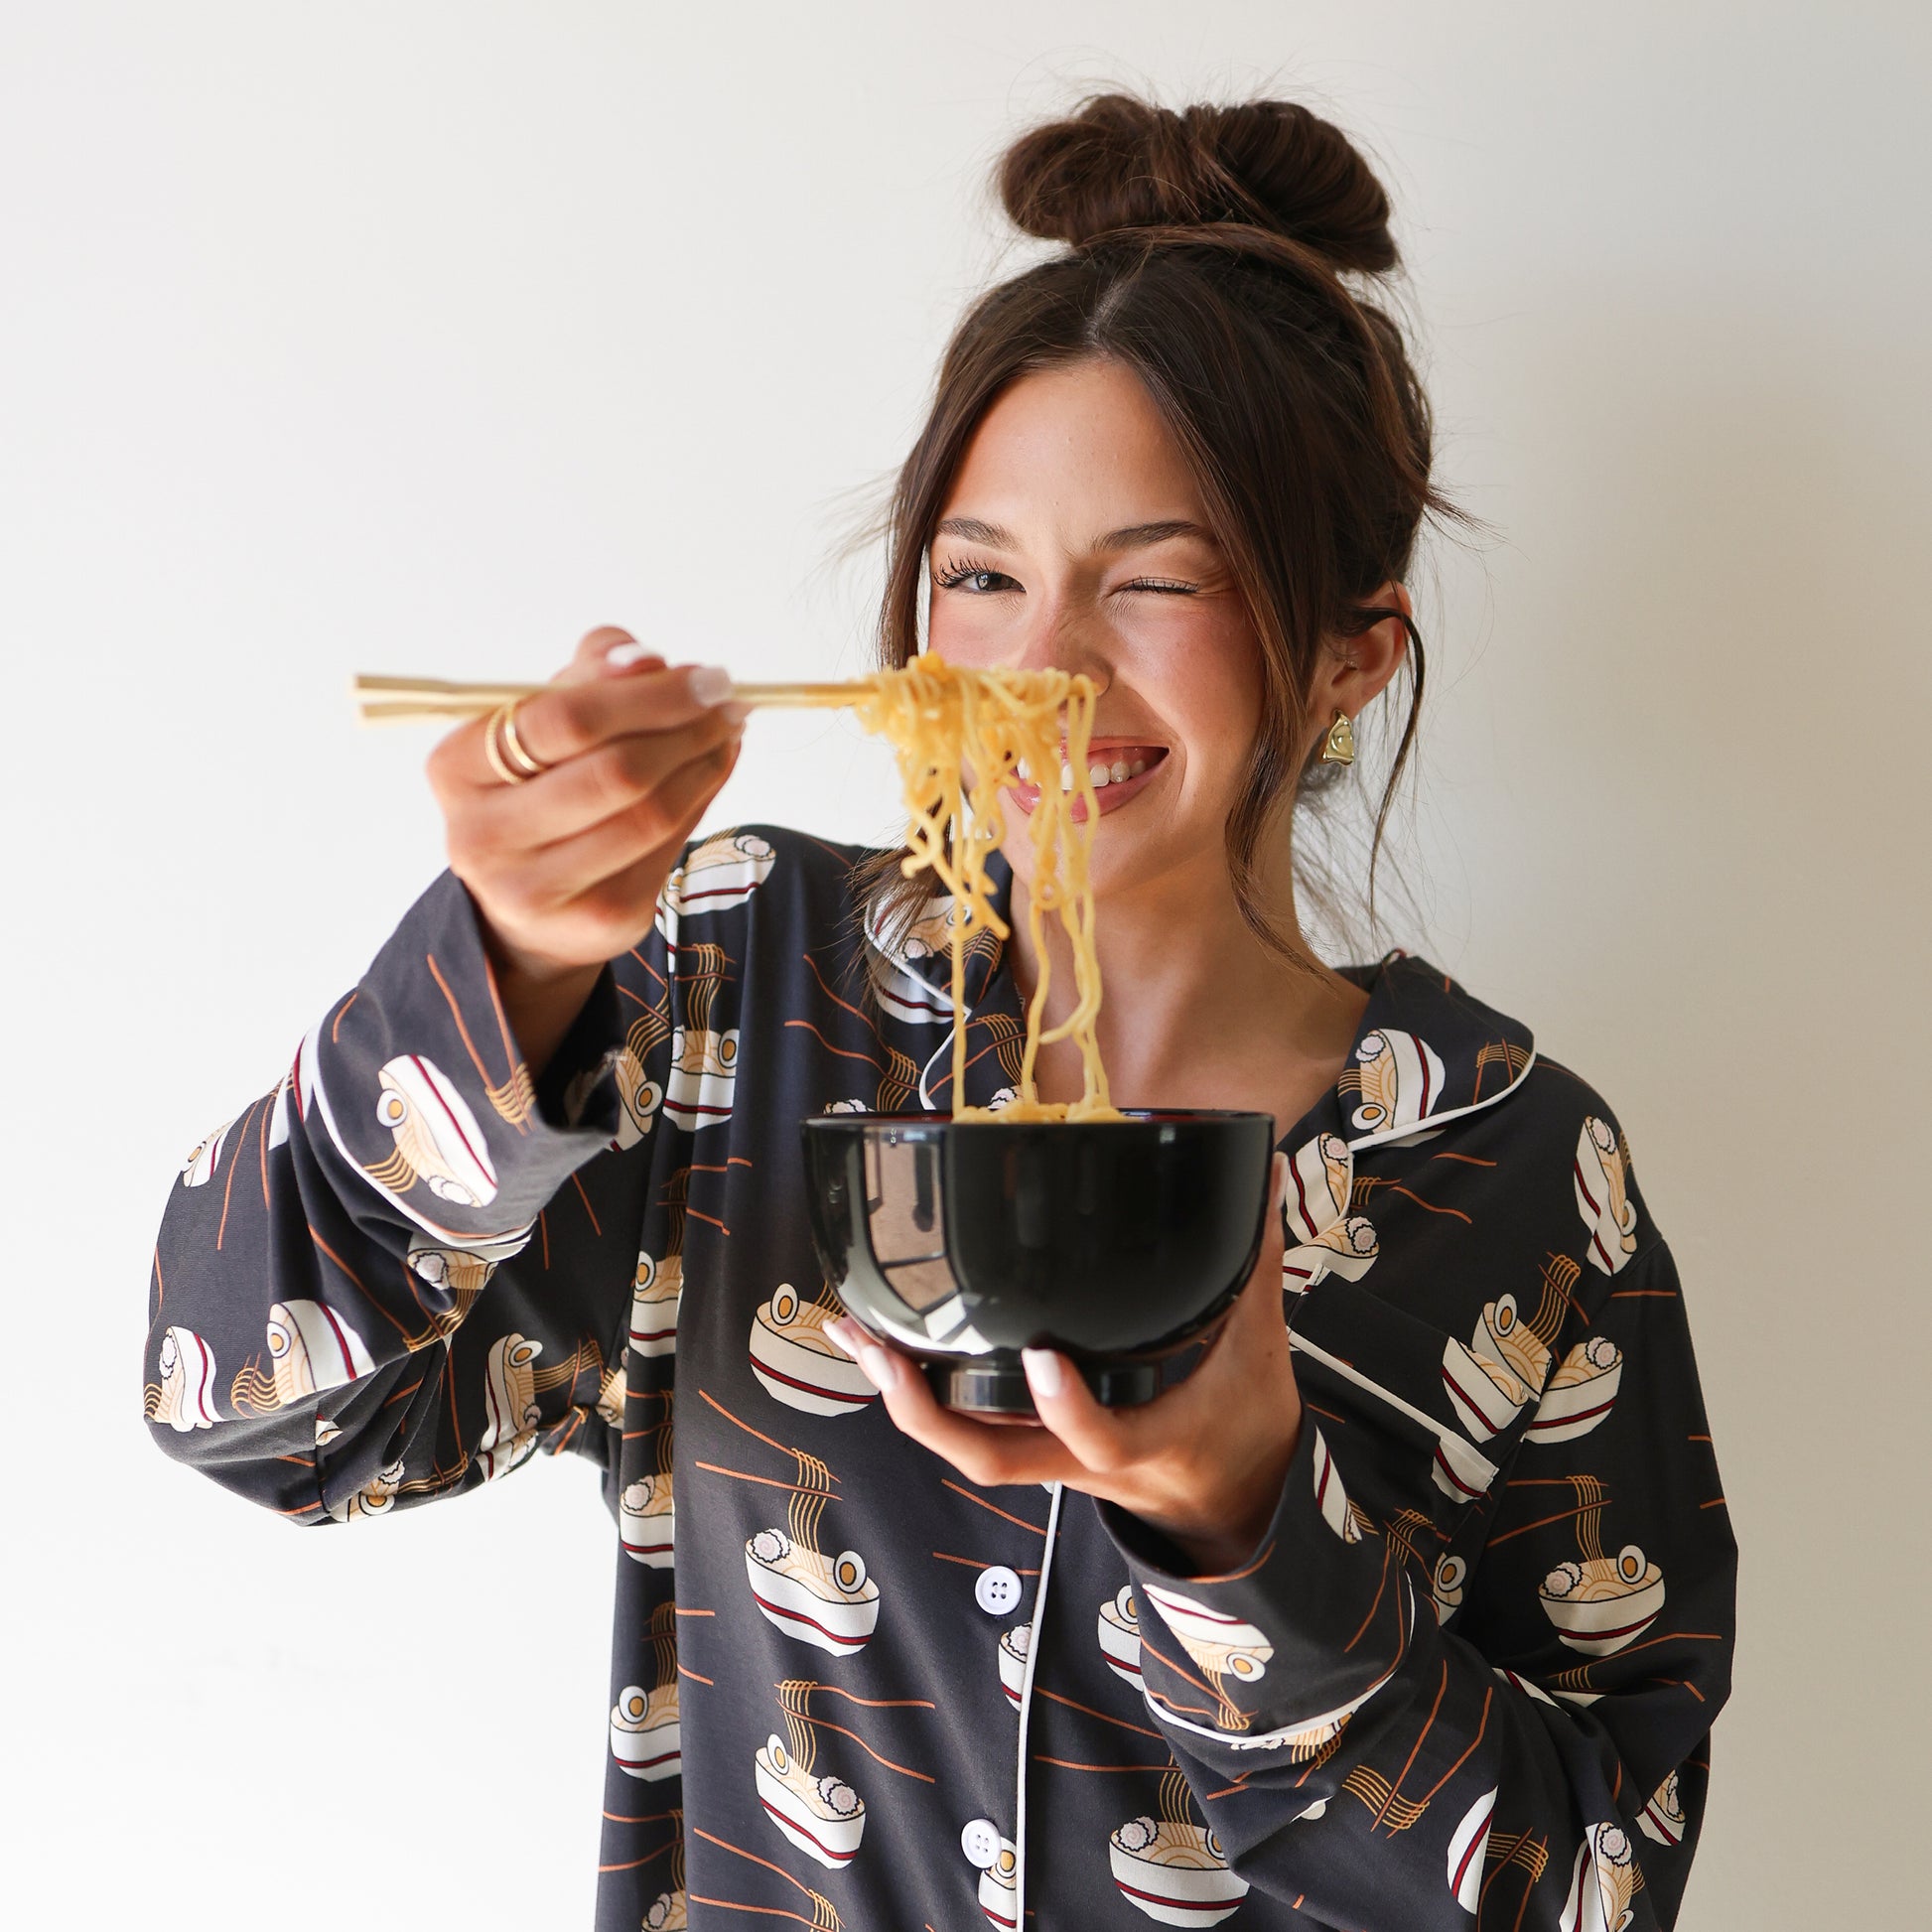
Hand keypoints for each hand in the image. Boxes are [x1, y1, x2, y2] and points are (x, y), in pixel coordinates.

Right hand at [425, 627, 744, 1072]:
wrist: (525, 903)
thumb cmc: (535, 788)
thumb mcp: (541, 721)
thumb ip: (588, 676)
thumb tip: (647, 660)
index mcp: (458, 768)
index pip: (561, 720)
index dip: (646, 695)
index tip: (704, 676)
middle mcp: (484, 835)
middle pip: (614, 772)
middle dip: (686, 729)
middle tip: (727, 703)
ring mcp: (537, 888)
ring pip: (648, 814)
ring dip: (704, 764)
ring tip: (727, 731)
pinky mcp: (596, 920)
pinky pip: (667, 850)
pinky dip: (702, 800)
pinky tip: (714, 768)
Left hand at [827, 1153, 1299, 1576]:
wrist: (1234, 1497)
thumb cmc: (1240, 1421)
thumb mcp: (1259, 1345)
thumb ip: (1255, 1257)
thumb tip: (1265, 1172)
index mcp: (1145, 1441)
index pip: (1097, 1438)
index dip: (1065, 1409)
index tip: (1044, 1356)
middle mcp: (1082, 1461)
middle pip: (990, 1458)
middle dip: (926, 1412)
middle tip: (881, 1351)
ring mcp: (1051, 1459)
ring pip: (965, 1447)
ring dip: (905, 1399)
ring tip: (857, 1336)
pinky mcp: (1034, 1445)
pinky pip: (969, 1428)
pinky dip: (923, 1394)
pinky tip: (887, 1350)